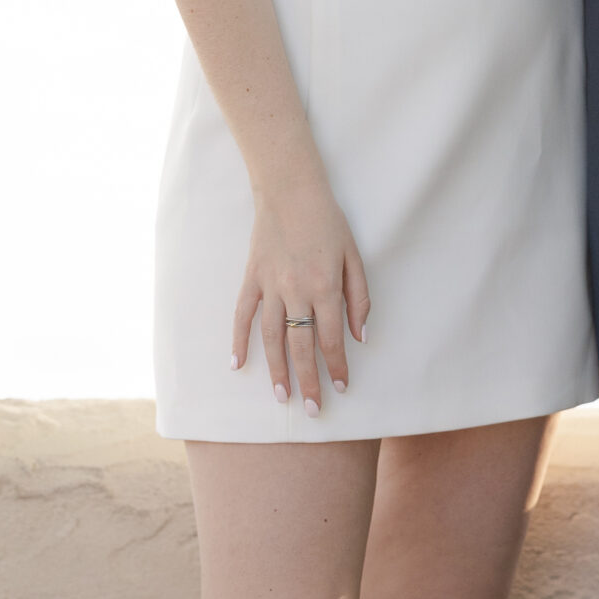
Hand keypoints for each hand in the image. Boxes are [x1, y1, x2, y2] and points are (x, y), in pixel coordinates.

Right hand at [231, 163, 371, 412]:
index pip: (332, 339)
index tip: (341, 388)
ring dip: (276, 370)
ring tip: (281, 396)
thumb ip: (359, 297)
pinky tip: (237, 364)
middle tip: (311, 410)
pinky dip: (238, 340)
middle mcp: (297, 291)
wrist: (291, 188)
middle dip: (308, 381)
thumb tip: (361, 336)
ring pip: (272, 338)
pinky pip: (243, 314)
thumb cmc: (328, 220)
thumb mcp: (354, 255)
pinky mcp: (252, 277)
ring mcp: (271, 285)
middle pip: (302, 346)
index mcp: (326, 286)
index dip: (337, 367)